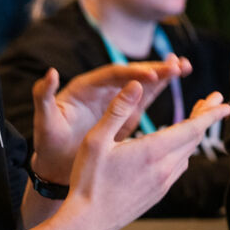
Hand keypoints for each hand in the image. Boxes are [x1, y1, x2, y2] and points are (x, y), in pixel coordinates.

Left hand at [30, 57, 191, 183]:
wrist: (55, 164)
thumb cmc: (48, 142)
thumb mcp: (45, 121)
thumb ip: (45, 96)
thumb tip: (50, 72)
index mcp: (85, 87)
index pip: (113, 75)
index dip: (132, 73)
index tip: (152, 75)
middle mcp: (102, 89)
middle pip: (131, 74)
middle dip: (154, 69)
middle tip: (177, 65)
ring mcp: (115, 101)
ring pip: (142, 83)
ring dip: (162, 74)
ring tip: (184, 66)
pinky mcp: (124, 114)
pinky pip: (145, 98)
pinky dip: (160, 89)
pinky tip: (179, 84)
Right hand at [59, 83, 229, 229]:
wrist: (87, 223)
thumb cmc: (88, 180)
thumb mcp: (96, 139)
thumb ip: (118, 110)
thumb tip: (136, 83)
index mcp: (152, 151)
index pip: (192, 128)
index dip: (211, 114)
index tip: (225, 103)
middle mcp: (164, 168)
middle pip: (194, 139)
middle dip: (206, 117)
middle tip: (214, 100)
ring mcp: (163, 184)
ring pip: (188, 154)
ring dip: (195, 134)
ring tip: (196, 119)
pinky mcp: (158, 194)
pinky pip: (179, 168)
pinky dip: (185, 151)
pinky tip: (177, 147)